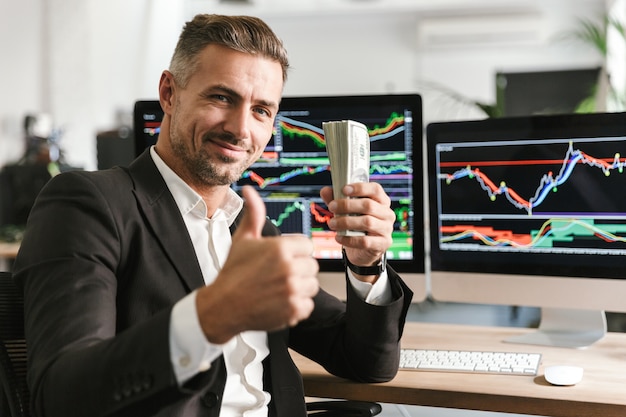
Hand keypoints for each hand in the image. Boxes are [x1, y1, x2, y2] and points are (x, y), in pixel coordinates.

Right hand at [196, 186, 318, 343]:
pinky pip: (308, 305)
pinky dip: (297, 306)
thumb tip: (249, 190)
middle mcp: (289, 268)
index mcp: (280, 248)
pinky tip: (280, 302)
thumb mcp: (243, 239)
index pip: (307, 246)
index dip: (295, 252)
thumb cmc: (233, 271)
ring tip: (279, 288)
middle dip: (298, 270)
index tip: (281, 259)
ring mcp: (292, 290)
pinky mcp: (293, 310)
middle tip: (278, 275)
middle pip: (312, 266)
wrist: (223, 306)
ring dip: (299, 288)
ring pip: (312, 285)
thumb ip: (254, 214)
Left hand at [321, 182, 393, 280]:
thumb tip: (325, 190)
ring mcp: (387, 229)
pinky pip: (365, 241)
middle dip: (347, 205)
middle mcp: (387, 213)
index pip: (375, 189)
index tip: (344, 189)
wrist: (363, 250)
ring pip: (367, 222)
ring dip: (346, 222)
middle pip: (369, 205)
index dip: (360, 188)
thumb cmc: (356, 224)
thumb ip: (336, 199)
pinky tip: (338, 237)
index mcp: (381, 200)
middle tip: (331, 207)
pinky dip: (349, 239)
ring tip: (332, 223)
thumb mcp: (346, 210)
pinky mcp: (382, 243)